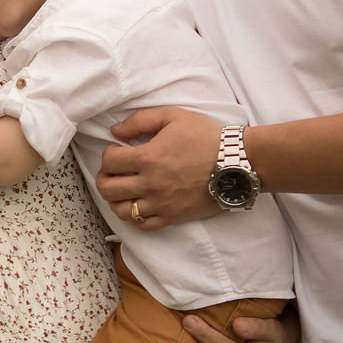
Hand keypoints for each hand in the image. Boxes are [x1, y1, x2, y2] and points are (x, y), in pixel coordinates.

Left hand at [94, 105, 223, 229]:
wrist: (237, 163)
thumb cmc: (206, 137)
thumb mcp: (173, 116)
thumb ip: (140, 120)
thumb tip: (115, 132)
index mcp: (148, 158)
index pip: (109, 162)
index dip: (108, 154)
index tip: (117, 150)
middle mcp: (150, 184)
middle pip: (108, 189)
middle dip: (105, 178)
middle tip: (114, 172)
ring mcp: (161, 204)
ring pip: (122, 211)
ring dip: (117, 199)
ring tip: (125, 189)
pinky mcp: (173, 217)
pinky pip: (143, 225)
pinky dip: (135, 217)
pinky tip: (140, 205)